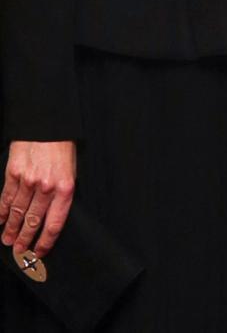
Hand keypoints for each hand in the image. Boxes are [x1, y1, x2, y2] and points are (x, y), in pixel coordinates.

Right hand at [0, 140, 75, 257]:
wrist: (48, 123)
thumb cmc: (62, 147)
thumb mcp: (71, 170)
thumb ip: (62, 193)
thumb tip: (52, 217)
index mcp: (65, 188)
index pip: (54, 224)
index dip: (45, 242)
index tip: (39, 252)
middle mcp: (47, 187)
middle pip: (33, 221)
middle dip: (26, 239)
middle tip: (20, 250)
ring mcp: (28, 180)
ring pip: (17, 212)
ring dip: (11, 229)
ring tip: (8, 240)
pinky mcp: (13, 173)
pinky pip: (6, 197)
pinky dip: (2, 211)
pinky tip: (0, 220)